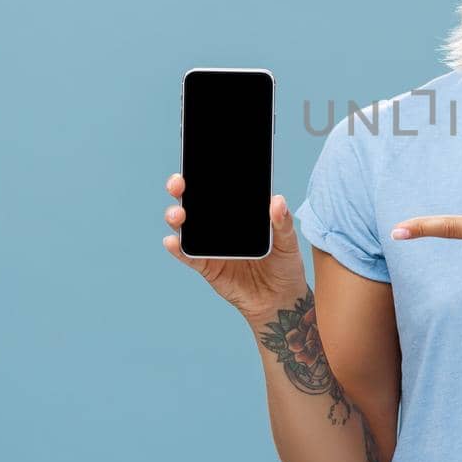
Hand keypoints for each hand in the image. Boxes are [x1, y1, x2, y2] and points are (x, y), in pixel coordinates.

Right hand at [162, 172, 308, 326]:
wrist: (279, 300)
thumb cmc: (284, 266)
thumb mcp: (288, 242)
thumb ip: (282, 222)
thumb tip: (277, 201)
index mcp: (238, 213)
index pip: (217, 189)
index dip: (204, 174)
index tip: (197, 161)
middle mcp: (219, 225)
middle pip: (194, 202)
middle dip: (180, 189)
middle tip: (178, 183)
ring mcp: (210, 245)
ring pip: (186, 226)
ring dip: (176, 217)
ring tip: (179, 214)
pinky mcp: (206, 266)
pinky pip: (188, 256)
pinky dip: (178, 249)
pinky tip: (172, 242)